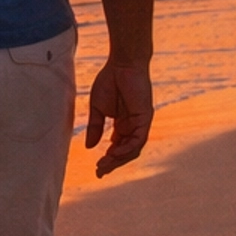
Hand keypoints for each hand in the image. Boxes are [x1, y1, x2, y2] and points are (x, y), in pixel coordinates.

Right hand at [85, 60, 152, 176]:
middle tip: (99, 171)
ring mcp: (140, 123)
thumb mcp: (97, 108)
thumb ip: (95, 127)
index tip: (97, 168)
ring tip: (104, 164)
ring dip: (119, 158)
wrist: (122, 64)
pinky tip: (115, 152)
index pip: (117, 147)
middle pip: (125, 152)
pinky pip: (139, 139)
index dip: (108, 159)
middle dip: (113, 163)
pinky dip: (127, 147)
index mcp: (122, 125)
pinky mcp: (145, 118)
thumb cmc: (110, 81)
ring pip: (133, 148)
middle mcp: (133, 126)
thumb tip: (90, 146)